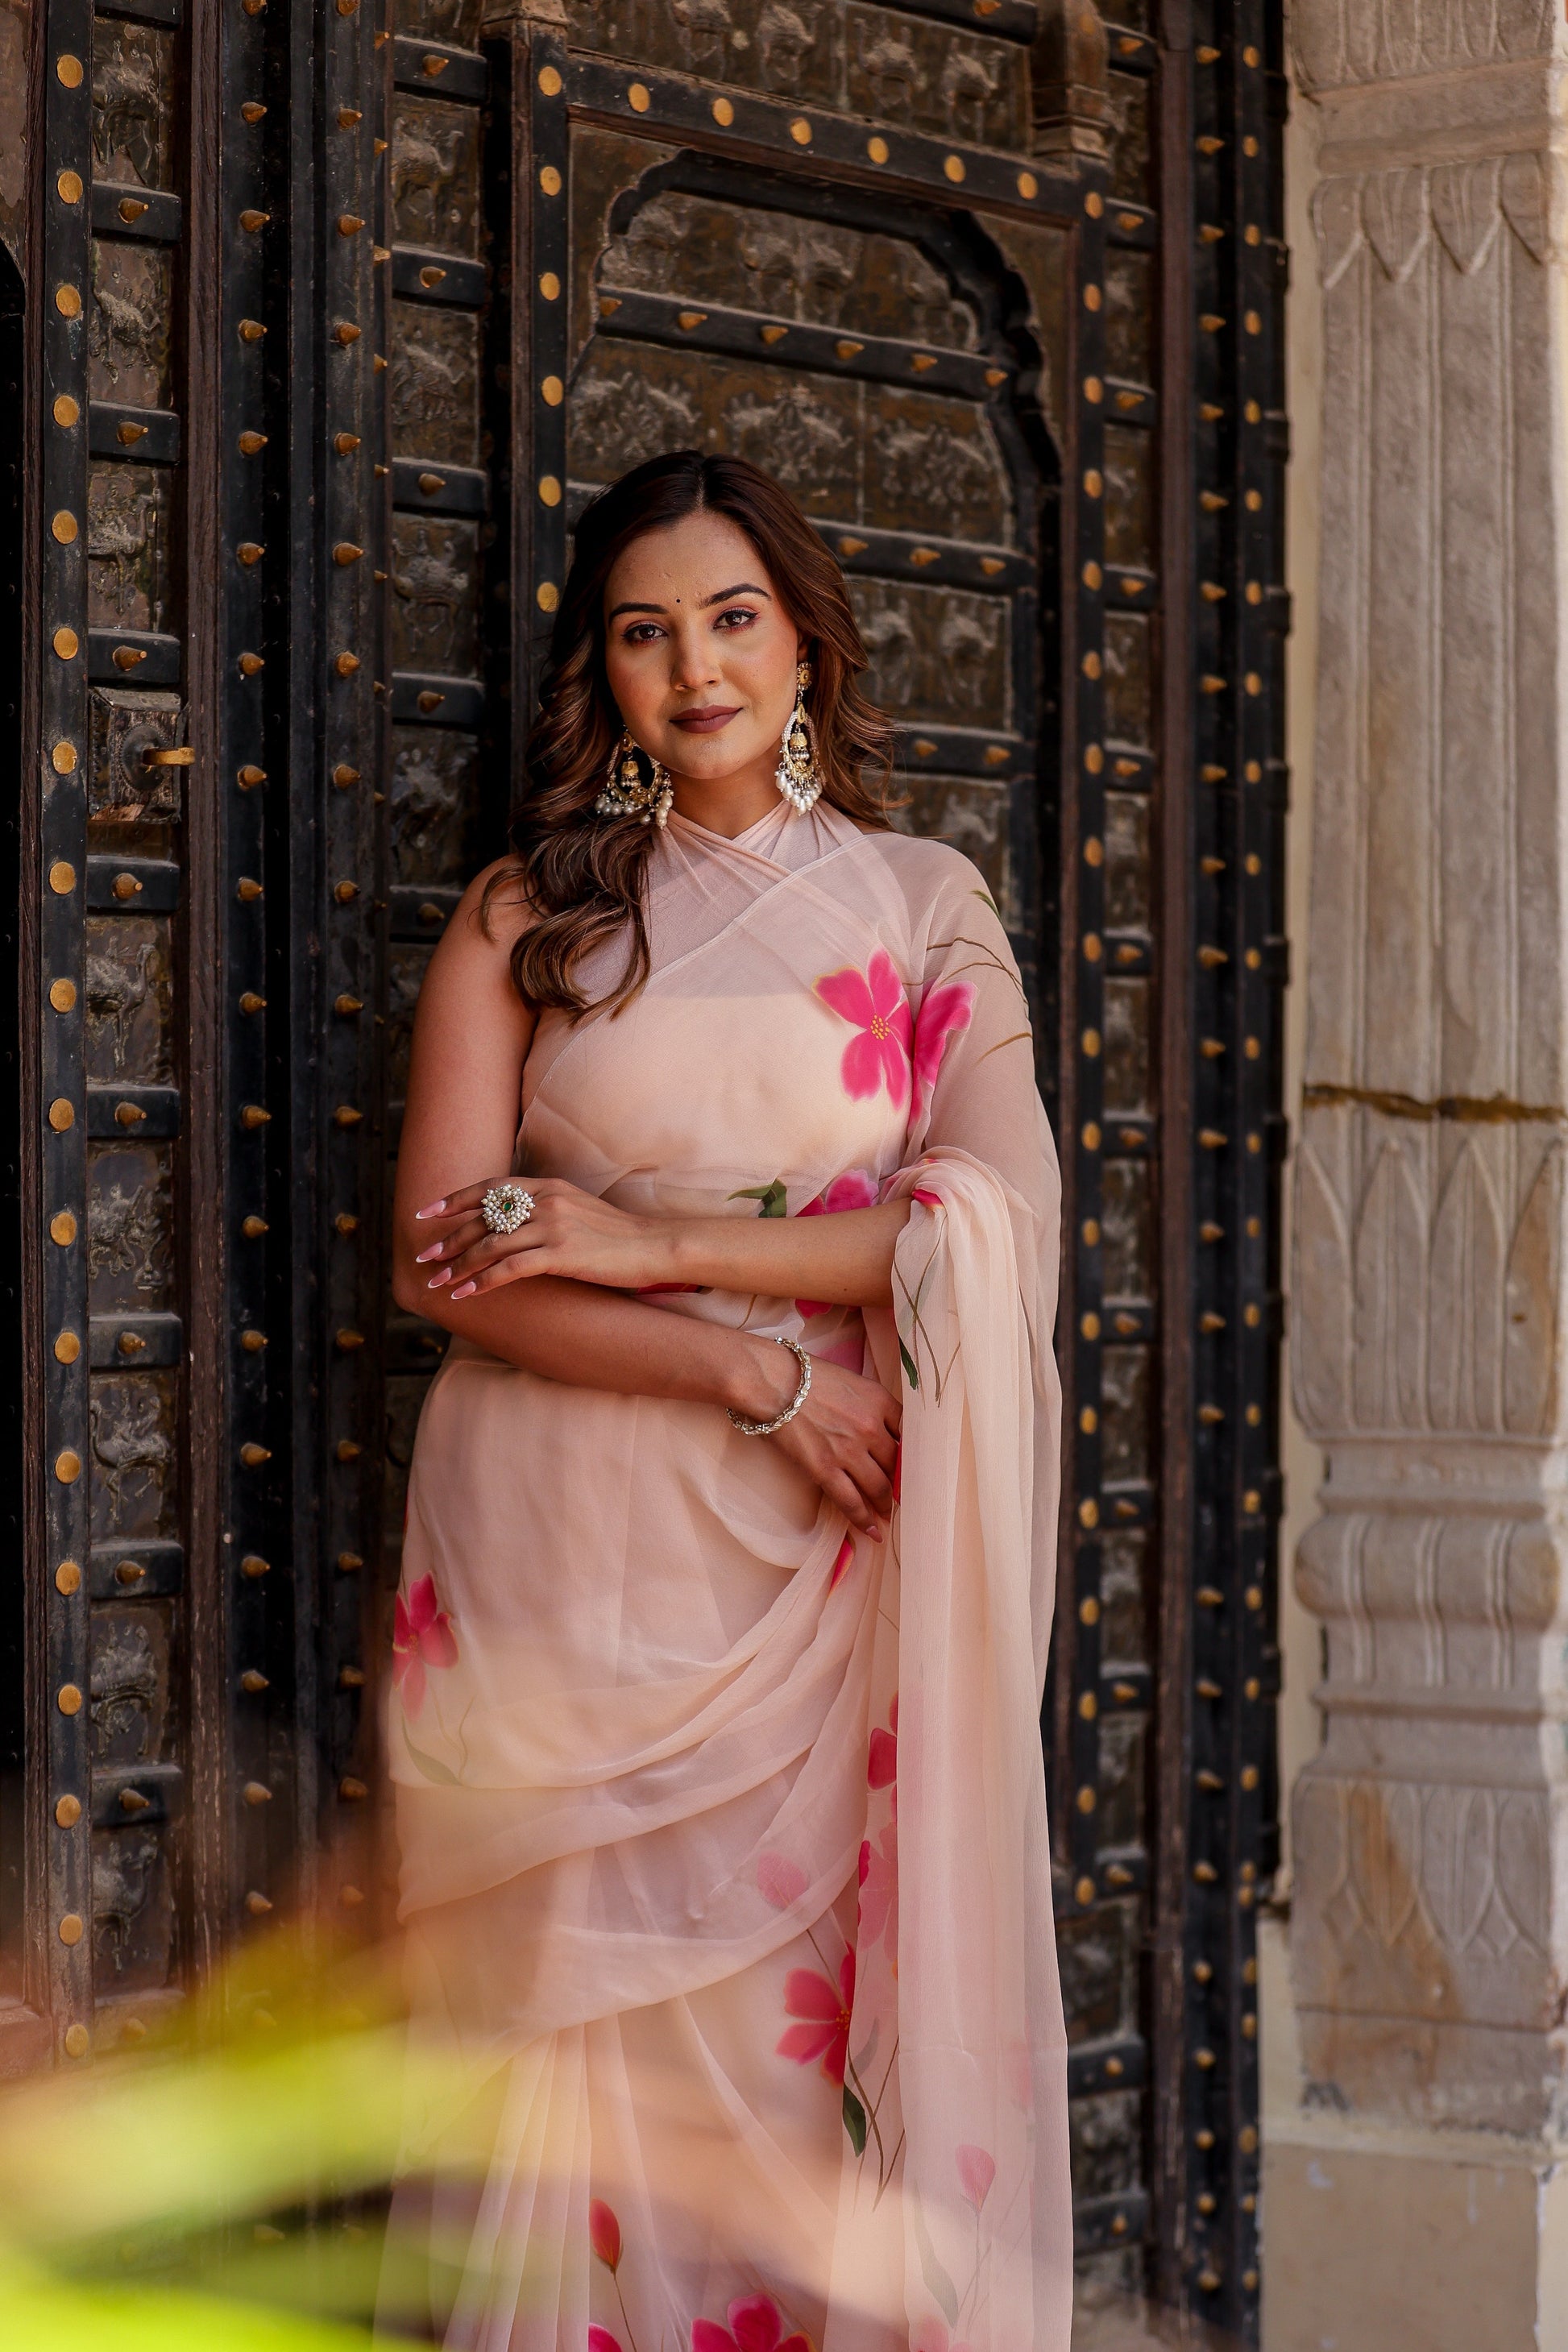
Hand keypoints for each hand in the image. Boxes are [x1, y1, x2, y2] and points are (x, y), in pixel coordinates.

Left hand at [414, 1177, 671, 1297]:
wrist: (654, 1246)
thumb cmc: (618, 1235)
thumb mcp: (579, 1210)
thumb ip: (547, 1209)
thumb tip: (515, 1224)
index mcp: (549, 1186)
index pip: (490, 1187)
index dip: (454, 1199)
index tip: (427, 1211)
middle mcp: (546, 1201)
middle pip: (483, 1218)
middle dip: (449, 1239)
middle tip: (425, 1256)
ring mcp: (553, 1226)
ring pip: (490, 1245)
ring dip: (458, 1265)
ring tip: (436, 1281)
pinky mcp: (561, 1254)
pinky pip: (509, 1269)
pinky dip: (481, 1282)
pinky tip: (464, 1294)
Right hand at [733, 1343, 900, 1539]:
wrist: (771, 1382)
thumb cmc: (807, 1376)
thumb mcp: (851, 1381)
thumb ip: (871, 1403)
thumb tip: (881, 1428)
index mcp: (879, 1401)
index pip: (909, 1434)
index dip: (913, 1454)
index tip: (914, 1466)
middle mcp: (870, 1427)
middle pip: (897, 1464)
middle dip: (901, 1483)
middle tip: (903, 1495)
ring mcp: (848, 1451)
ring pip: (879, 1487)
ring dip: (885, 1504)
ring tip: (887, 1513)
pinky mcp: (825, 1469)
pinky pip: (851, 1502)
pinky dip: (864, 1519)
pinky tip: (873, 1531)